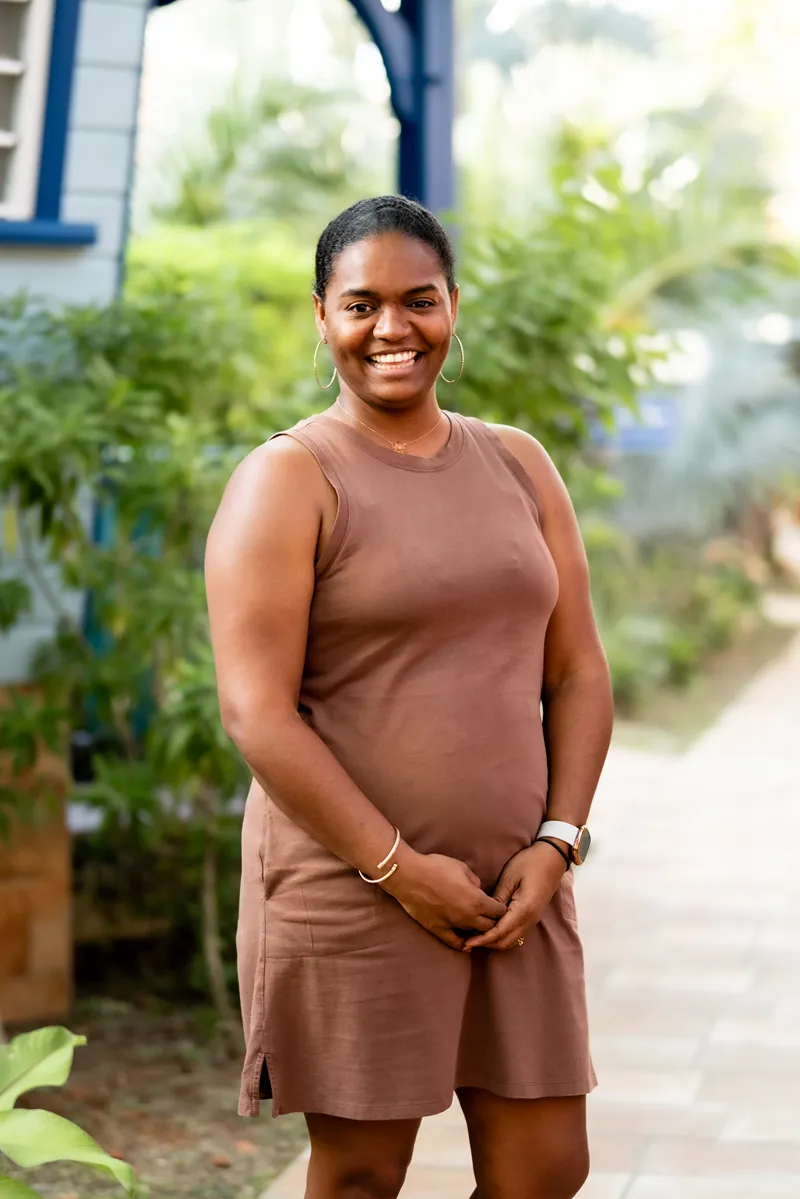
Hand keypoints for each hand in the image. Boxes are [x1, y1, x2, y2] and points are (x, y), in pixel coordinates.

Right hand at [382, 844, 506, 950]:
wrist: (409, 875)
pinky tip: (467, 943)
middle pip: (490, 926)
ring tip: (478, 925)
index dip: (501, 908)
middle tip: (490, 916)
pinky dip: (463, 944)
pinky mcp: (438, 929)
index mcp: (476, 900)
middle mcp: (468, 916)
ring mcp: (453, 925)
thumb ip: (475, 881)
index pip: (499, 911)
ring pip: (474, 934)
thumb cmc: (436, 867)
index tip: (499, 905)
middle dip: (493, 921)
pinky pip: (454, 942)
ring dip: (478, 930)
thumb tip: (478, 889)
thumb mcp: (461, 867)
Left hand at [462, 842, 566, 950]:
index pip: (500, 932)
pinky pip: (516, 934)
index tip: (467, 942)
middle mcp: (530, 920)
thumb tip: (485, 914)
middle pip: (505, 942)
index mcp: (524, 909)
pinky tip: (490, 929)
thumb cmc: (530, 863)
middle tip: (467, 940)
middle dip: (486, 943)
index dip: (482, 939)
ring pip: (511, 941)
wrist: (552, 858)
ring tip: (476, 935)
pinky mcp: (532, 917)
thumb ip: (498, 898)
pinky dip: (502, 936)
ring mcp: (533, 920)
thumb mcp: (510, 877)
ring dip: (494, 941)